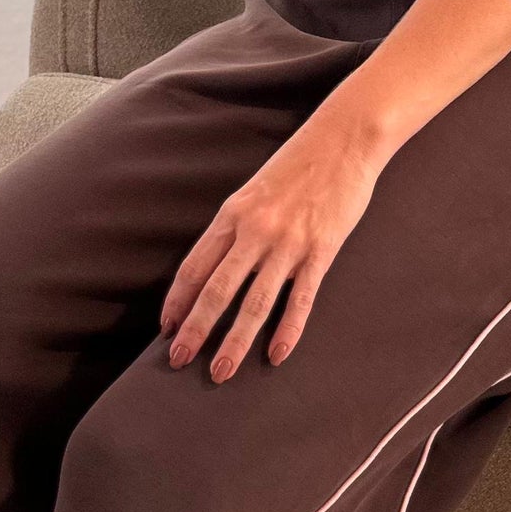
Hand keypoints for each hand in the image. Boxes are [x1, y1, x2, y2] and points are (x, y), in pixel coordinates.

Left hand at [161, 112, 382, 380]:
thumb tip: (217, 264)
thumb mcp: (255, 190)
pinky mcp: (321, 251)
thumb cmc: (299, 164)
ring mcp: (288, 243)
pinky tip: (276, 355)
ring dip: (234, 342)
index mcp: (232, 215)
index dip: (178, 300)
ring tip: (221, 372)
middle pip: (217, 290)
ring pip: (254, 303)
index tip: (167, 328)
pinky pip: (300, 299)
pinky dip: (287, 330)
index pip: (194, 267)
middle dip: (196, 329)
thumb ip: (237, 225)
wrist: (344, 139)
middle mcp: (255, 231)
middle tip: (180, 360)